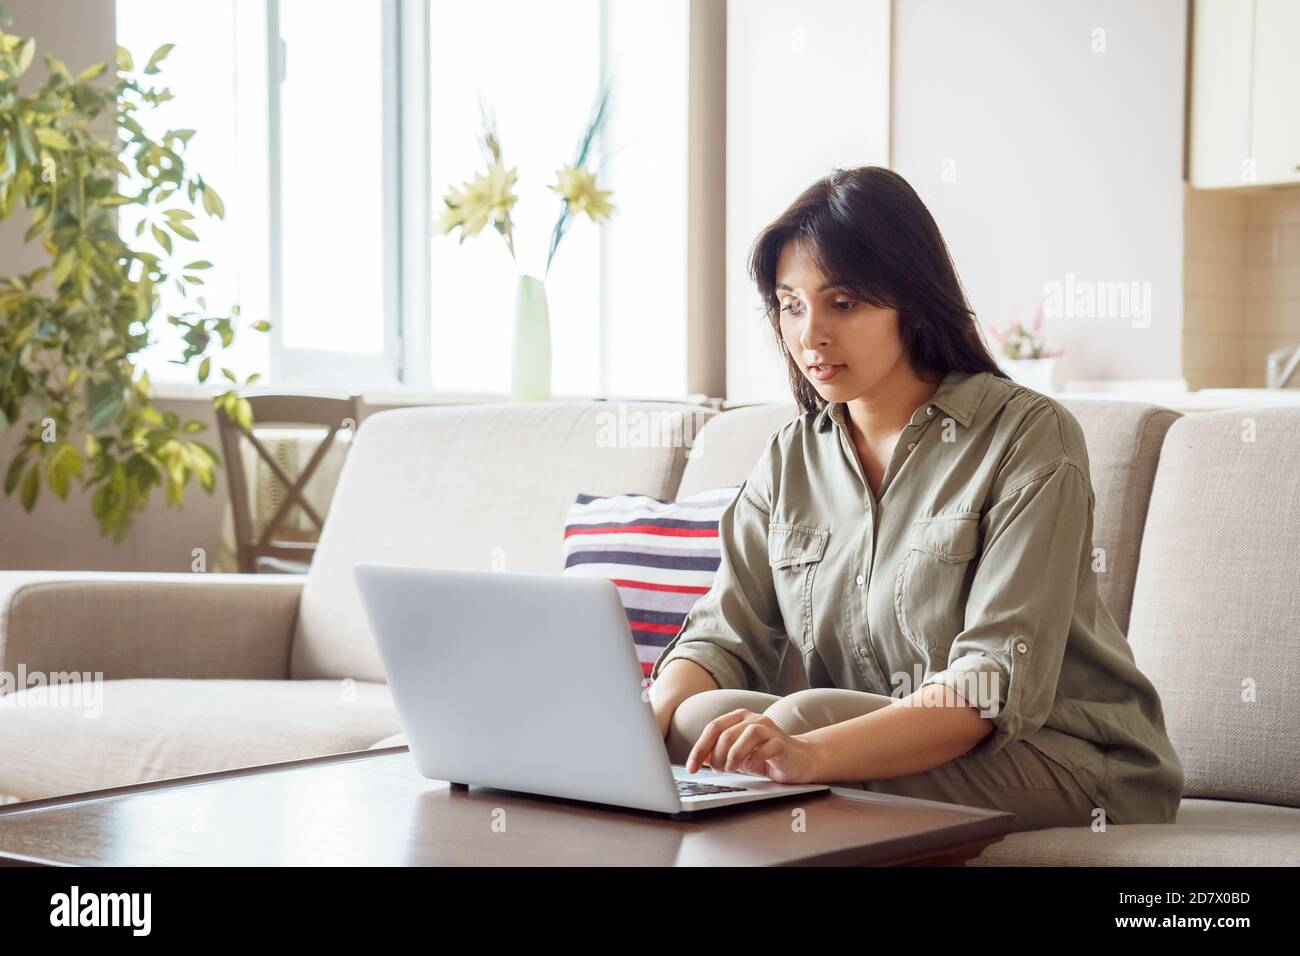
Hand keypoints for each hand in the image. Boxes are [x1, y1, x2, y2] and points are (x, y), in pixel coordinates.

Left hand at [685, 709, 820, 783]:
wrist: (800, 760)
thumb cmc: (765, 757)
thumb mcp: (737, 756)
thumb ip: (719, 754)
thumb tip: (699, 760)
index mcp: (738, 718)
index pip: (713, 728)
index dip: (699, 749)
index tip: (691, 768)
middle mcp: (753, 719)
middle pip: (726, 734)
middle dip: (718, 757)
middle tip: (720, 772)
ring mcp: (769, 728)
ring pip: (746, 735)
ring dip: (734, 756)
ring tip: (733, 770)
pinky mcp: (783, 742)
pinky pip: (767, 746)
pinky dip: (755, 758)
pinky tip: (752, 767)